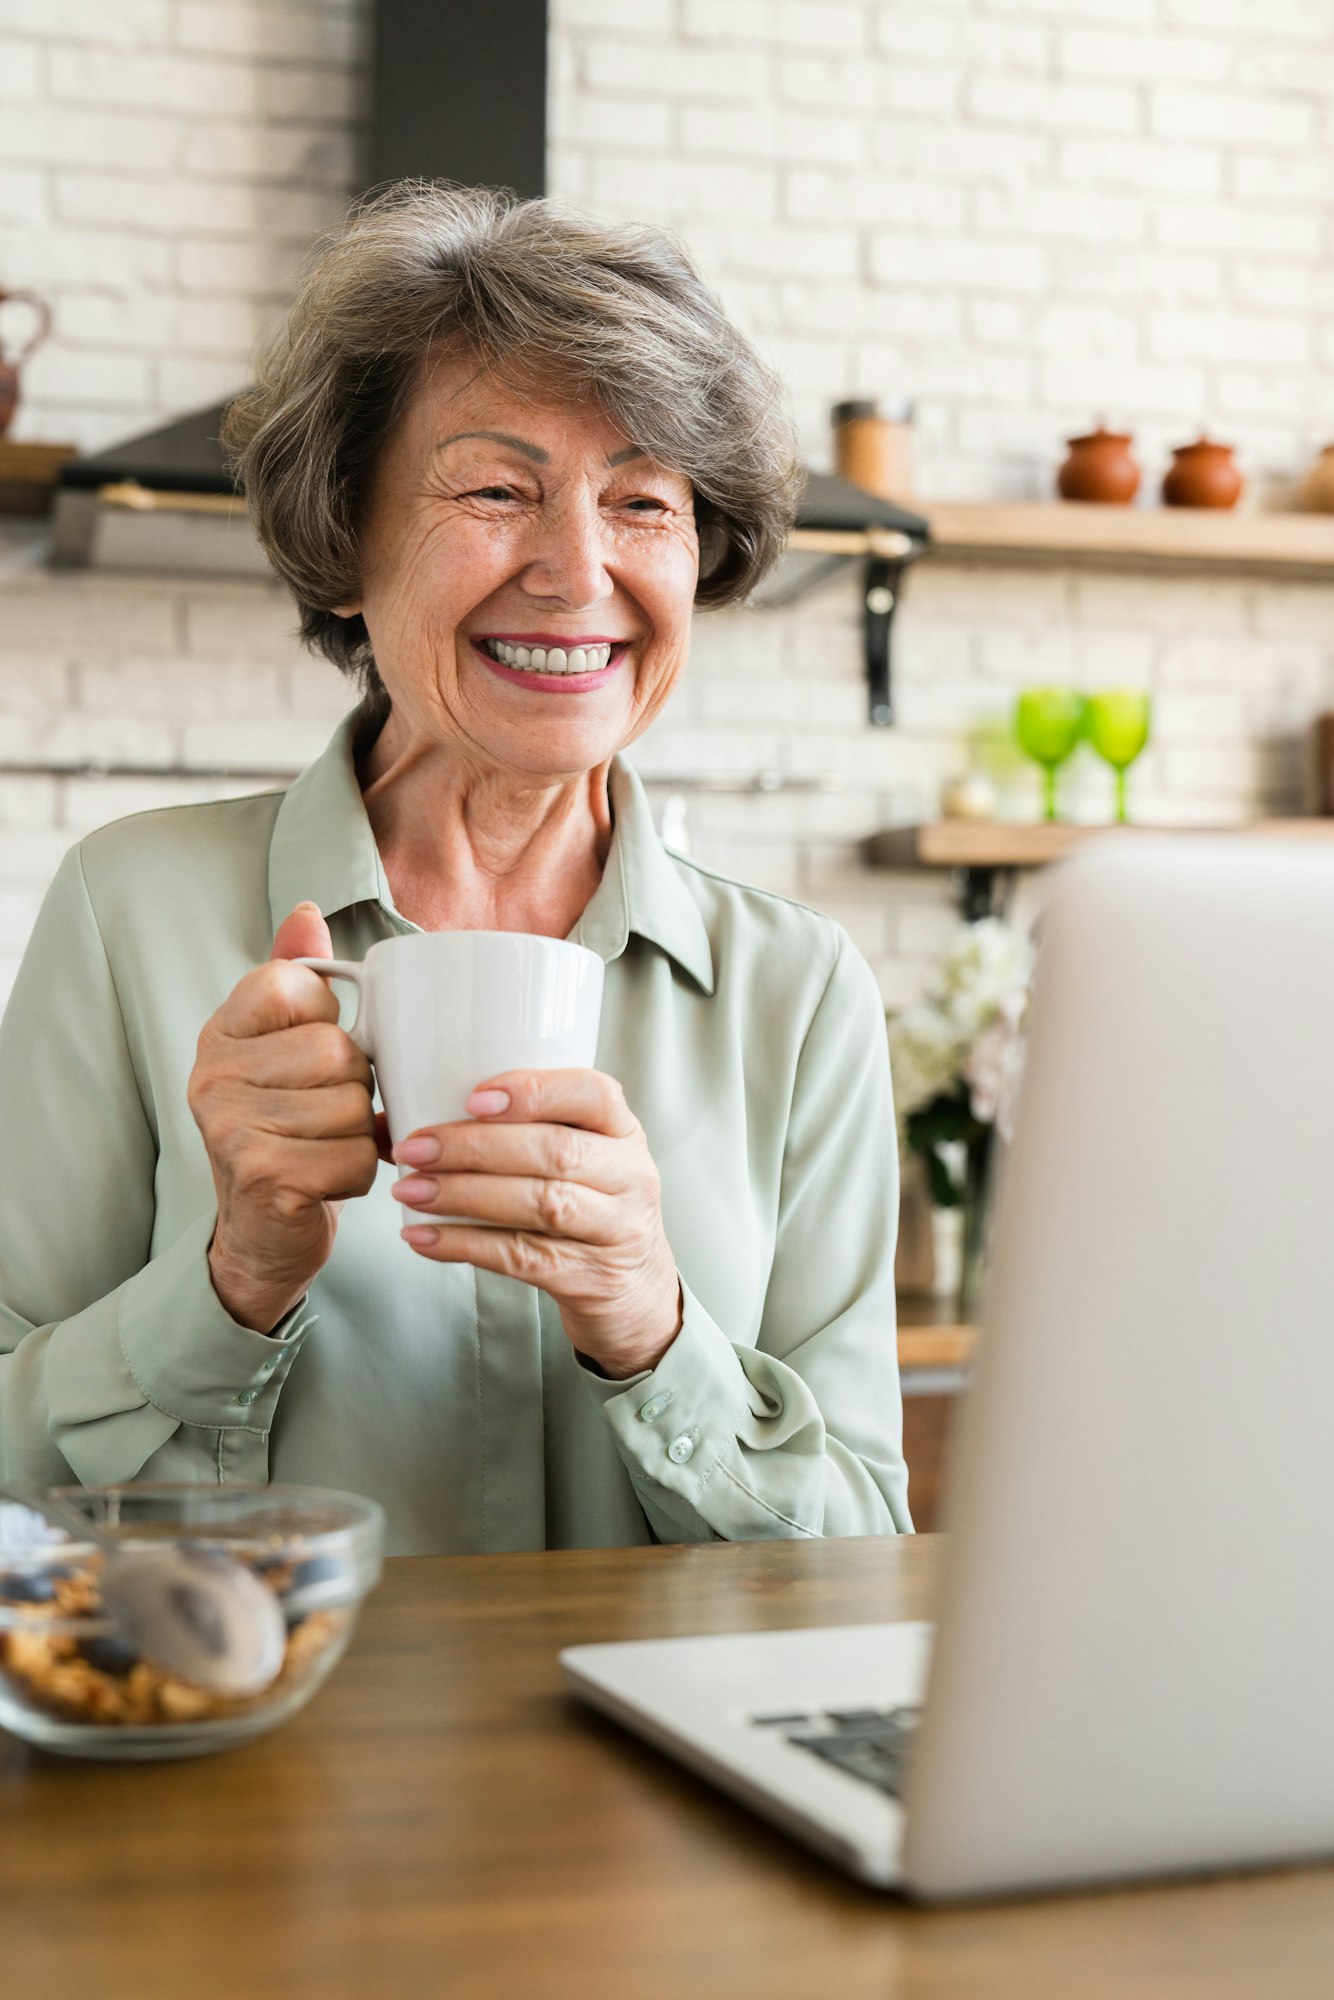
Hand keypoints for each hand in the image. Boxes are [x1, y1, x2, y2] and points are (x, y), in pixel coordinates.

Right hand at [188, 902, 378, 1333]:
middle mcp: (212, 1074)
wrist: (263, 1232)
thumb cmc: (287, 1128)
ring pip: (352, 1106)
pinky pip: (355, 1157)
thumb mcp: (285, 1047)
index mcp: (222, 1030)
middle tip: (328, 1114)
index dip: (329, 1021)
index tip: (311, 1056)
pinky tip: (328, 1180)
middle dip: (354, 1088)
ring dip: (360, 1134)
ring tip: (328, 1146)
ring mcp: (231, 1128)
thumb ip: (297, 979)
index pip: (297, 986)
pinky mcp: (264, 1178)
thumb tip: (305, 913)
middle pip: (338, 1051)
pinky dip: (359, 1173)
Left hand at [388, 1069, 682, 1379]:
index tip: (472, 1098)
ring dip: (466, 1195)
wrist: (636, 1293)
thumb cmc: (587, 1209)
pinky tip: (424, 1238)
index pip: (592, 1094)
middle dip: (476, 1147)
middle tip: (415, 1149)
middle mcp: (628, 1176)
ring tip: (410, 1191)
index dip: (533, 1091)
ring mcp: (616, 1230)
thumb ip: (506, 1134)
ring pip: (541, 1204)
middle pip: (556, 1152)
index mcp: (621, 1131)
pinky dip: (468, 1245)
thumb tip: (391, 1123)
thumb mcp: (573, 1161)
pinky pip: (524, 1258)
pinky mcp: (591, 1278)